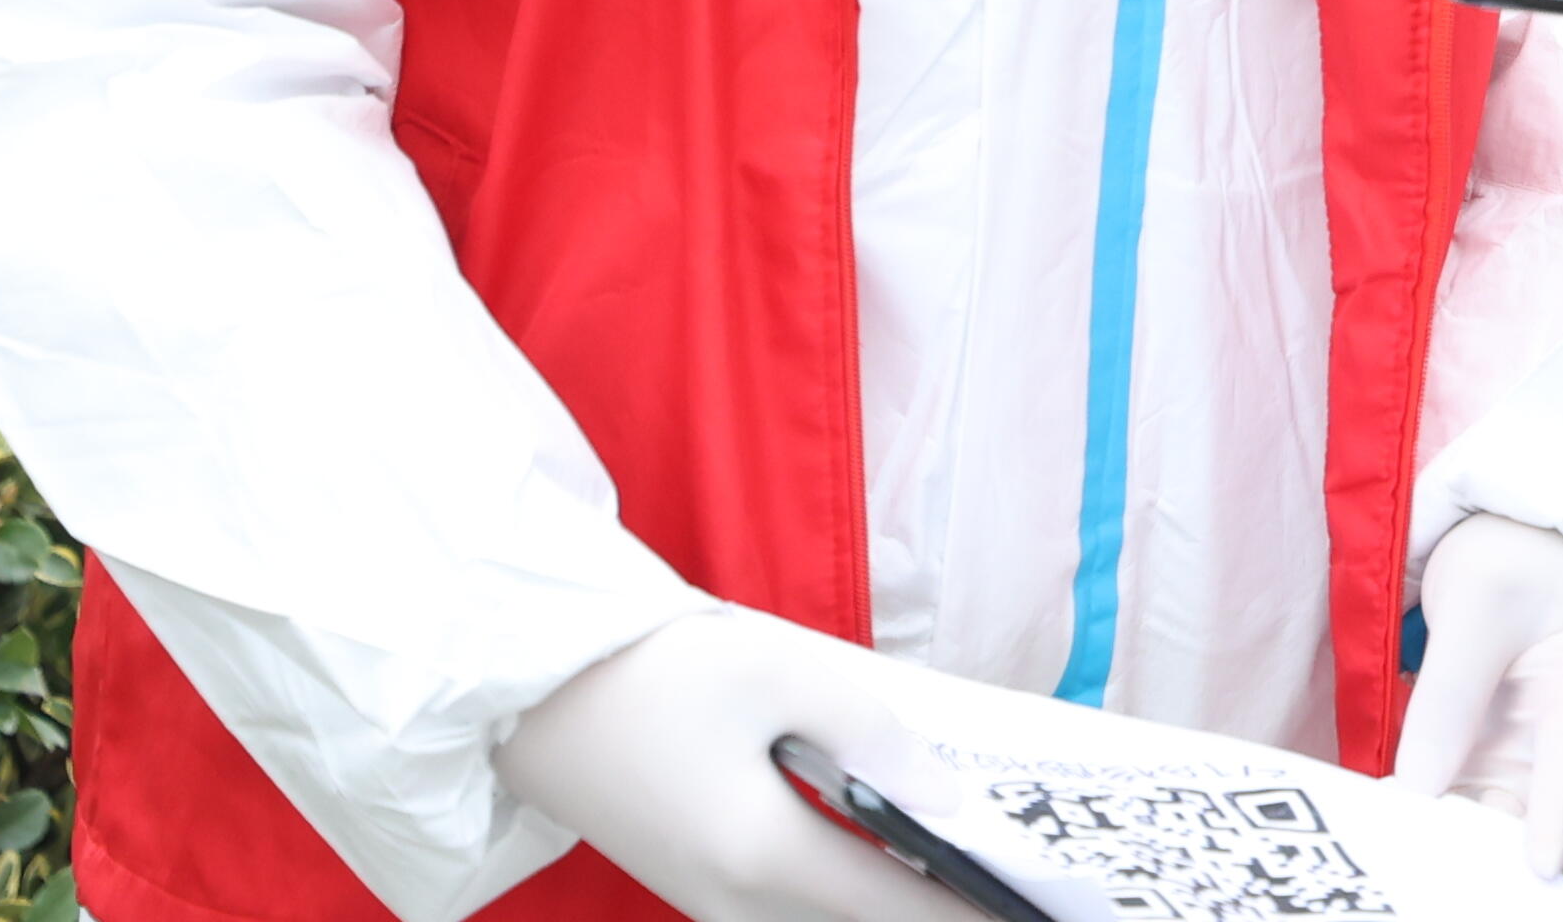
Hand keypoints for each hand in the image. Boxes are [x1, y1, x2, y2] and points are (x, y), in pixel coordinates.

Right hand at [495, 603, 1006, 921]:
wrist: (526, 687)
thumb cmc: (654, 666)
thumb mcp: (782, 672)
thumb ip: (877, 737)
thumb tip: (945, 800)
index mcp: (763, 855)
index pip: (900, 908)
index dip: (974, 911)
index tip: (1036, 909)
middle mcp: (733, 903)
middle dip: (938, 913)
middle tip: (1010, 891)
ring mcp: (704, 905)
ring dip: (886, 907)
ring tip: (959, 873)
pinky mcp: (689, 887)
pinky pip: (784, 914)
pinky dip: (839, 898)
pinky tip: (884, 861)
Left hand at [1391, 516, 1562, 871]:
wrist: (1525, 545)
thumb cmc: (1516, 556)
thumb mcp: (1478, 597)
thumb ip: (1451, 690)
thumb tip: (1419, 790)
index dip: (1559, 818)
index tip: (1540, 865)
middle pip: (1545, 824)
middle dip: (1497, 856)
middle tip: (1437, 869)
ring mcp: (1538, 767)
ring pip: (1505, 835)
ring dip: (1460, 853)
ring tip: (1403, 858)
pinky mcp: (1498, 775)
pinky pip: (1472, 818)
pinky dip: (1438, 834)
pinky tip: (1393, 840)